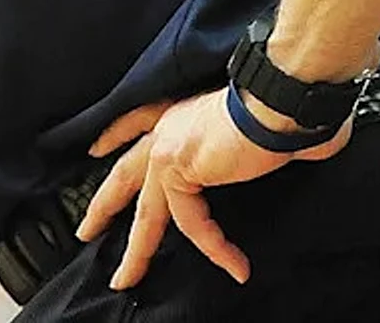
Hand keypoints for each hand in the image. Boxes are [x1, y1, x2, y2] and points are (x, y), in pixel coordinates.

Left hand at [73, 88, 352, 290]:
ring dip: (137, 252)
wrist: (281, 99)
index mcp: (182, 114)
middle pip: (124, 174)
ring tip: (127, 280)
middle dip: (102, 206)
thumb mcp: (257, 126)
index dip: (114, 137)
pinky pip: (192, 224)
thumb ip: (257, 145)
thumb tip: (294, 152)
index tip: (95, 149)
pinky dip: (216, 248)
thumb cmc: (279, 108)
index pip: (137, 122)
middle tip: (85, 230)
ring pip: (146, 213)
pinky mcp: (179, 171)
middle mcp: (169, 127)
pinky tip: (235, 265)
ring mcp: (168, 149)